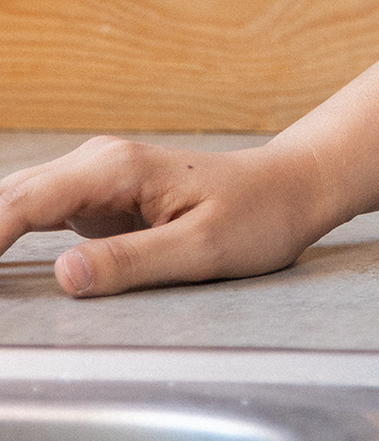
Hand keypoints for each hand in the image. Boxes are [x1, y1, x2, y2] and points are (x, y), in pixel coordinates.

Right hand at [0, 135, 334, 296]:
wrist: (289, 189)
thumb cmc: (258, 215)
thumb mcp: (203, 249)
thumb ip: (132, 262)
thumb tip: (65, 276)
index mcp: (115, 170)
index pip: (23, 204)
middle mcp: (97, 163)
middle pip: (9, 197)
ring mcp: (95, 176)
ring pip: (17, 201)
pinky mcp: (99, 195)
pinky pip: (38, 212)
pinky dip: (8, 234)